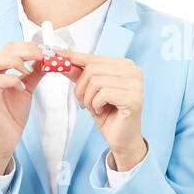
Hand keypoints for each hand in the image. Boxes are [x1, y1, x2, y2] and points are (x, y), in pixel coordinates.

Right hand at [0, 40, 44, 172]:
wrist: (2, 142)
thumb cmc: (10, 116)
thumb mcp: (25, 90)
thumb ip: (33, 74)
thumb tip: (47, 60)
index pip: (7, 49)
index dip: (27, 46)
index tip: (46, 50)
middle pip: (1, 51)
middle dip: (25, 50)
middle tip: (44, 55)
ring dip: (16, 60)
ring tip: (31, 67)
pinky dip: (11, 79)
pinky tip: (22, 86)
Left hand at [61, 49, 147, 170]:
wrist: (122, 139)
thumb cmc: (109, 114)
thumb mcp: (90, 91)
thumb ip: (79, 74)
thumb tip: (62, 60)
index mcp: (125, 65)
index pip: (94, 57)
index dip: (74, 58)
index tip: (58, 54)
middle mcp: (133, 71)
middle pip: (92, 69)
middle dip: (81, 88)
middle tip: (86, 101)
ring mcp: (136, 84)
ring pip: (95, 81)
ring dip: (88, 98)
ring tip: (96, 107)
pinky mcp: (134, 98)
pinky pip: (103, 94)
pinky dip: (96, 105)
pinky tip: (102, 111)